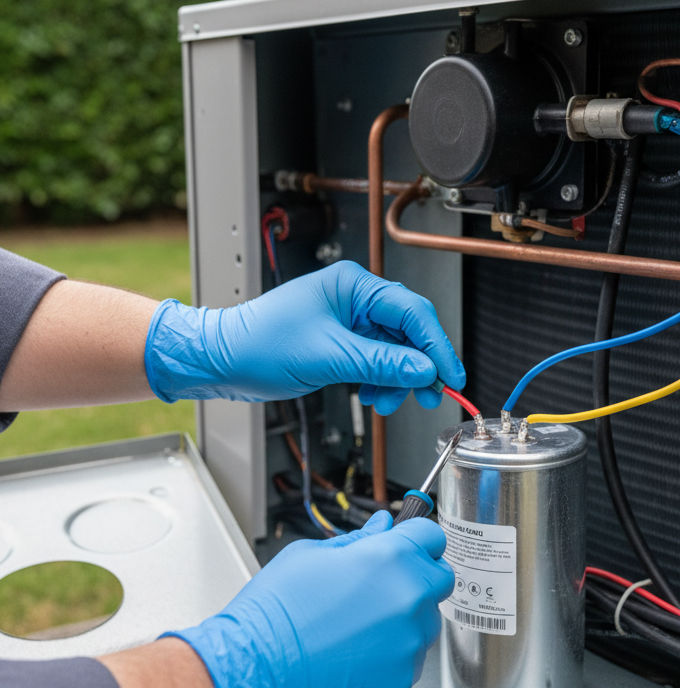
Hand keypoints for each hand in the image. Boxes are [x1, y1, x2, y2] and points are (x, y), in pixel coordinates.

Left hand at [144, 260, 464, 413]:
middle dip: (418, 366)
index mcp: (353, 286)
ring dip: (397, 378)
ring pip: (393, 350)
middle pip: (407, 332)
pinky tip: (371, 395)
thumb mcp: (329, 357)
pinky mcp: (339, 341)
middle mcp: (354, 298)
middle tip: (429, 396)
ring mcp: (346, 320)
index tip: (451, 376)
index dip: (437, 347)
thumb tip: (424, 369)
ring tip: (387, 402)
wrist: (219, 360)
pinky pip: (374, 360)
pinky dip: (379, 379)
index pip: (412, 313)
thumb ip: (382, 362)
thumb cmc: (259, 345)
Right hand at [164, 512, 453, 687]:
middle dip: (417, 576)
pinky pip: (410, 658)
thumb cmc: (274, 613)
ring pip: (425, 621)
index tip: (407, 544)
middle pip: (439, 578)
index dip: (417, 538)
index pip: (432, 535)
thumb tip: (381, 528)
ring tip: (358, 624)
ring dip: (405, 617)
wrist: (253, 672)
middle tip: (381, 585)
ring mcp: (408, 642)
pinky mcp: (401, 680)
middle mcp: (408, 598)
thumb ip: (358, 540)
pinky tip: (355, 651)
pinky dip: (392, 653)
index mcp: (389, 557)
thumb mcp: (310, 554)